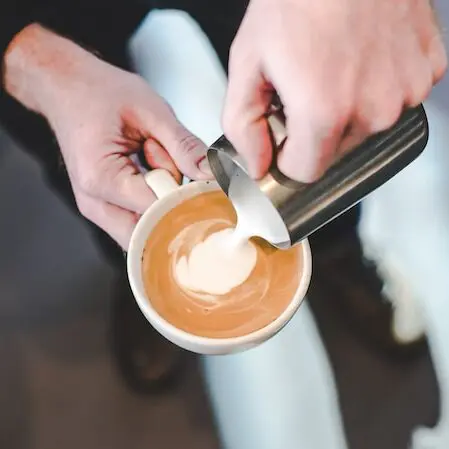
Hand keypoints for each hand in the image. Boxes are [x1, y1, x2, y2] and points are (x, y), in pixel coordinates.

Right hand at [4, 25, 210, 247]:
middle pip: (150, 234)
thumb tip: (212, 176)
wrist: (66, 87)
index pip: (157, 212)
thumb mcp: (151, 110)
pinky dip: (154, 202)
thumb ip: (184, 146)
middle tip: (171, 165)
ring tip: (152, 161)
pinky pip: (139, 221)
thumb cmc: (100, 93)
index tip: (202, 181)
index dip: (185, 199)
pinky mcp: (105, 208)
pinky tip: (148, 172)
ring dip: (163, 205)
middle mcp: (94, 202)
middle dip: (173, 207)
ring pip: (146, 232)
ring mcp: (97, 209)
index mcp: (102, 178)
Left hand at [224, 0, 446, 181]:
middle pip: (335, 151)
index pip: (306, 172)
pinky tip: (362, 59)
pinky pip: (394, 100)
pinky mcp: (427, 71)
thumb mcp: (247, 62)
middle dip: (315, 131)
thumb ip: (244, 125)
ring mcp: (406, 91)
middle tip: (306, 87)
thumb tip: (258, 165)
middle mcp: (373, 110)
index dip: (288, 157)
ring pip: (366, 128)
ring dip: (348, 110)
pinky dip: (376, 88)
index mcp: (324, 112)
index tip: (285, 135)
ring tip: (334, 67)